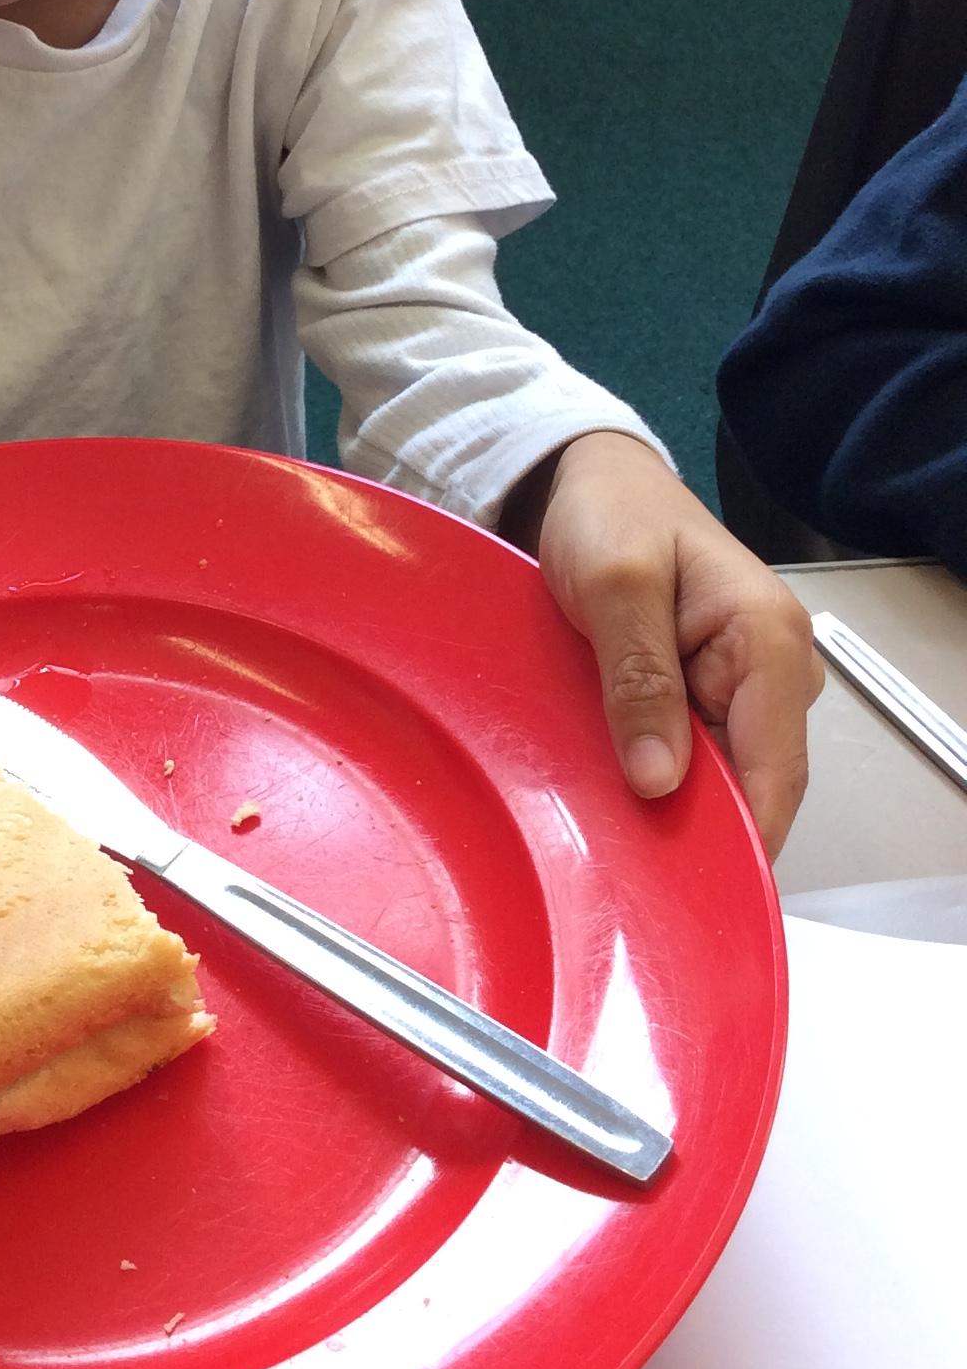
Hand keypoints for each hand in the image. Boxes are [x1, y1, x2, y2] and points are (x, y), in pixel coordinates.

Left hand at [504, 432, 820, 857]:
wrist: (592, 483)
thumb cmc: (611, 516)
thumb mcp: (614, 585)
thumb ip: (640, 678)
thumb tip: (660, 780)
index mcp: (772, 642)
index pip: (776, 773)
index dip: (737, 837)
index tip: (681, 885)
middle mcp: (775, 674)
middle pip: (750, 786)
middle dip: (692, 825)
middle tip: (620, 863)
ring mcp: (742, 690)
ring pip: (716, 779)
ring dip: (667, 805)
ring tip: (604, 831)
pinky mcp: (706, 696)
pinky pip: (689, 758)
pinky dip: (653, 778)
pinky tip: (609, 799)